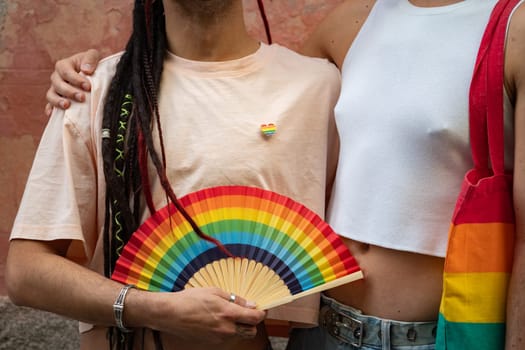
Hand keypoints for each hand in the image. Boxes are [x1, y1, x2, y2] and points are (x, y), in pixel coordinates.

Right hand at [45, 49, 100, 116]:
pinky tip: (52, 114)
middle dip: (70, 92)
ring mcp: (55, 89)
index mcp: (63, 65)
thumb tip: (86, 70)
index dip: (76, 79)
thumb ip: (90, 58)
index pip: (65, 72)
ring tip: (67, 105)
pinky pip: (50, 105)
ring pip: (51, 95)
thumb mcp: (92, 56)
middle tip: (82, 98)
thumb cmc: (91, 64)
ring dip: (58, 101)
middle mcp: (57, 77)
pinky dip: (50, 109)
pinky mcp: (57, 99)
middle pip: (57, 84)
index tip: (88, 86)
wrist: (91, 74)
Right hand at [134, 287, 266, 343]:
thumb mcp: (215, 292)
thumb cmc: (190, 300)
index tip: (260, 308)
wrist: (170, 314)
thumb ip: (235, 299)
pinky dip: (230, 331)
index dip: (261, 313)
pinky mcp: (212, 343)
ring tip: (231, 315)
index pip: (255, 318)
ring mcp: (219, 338)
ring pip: (240, 336)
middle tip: (247, 312)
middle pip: (251, 331)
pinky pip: (228, 338)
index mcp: (228, 314)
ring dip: (241, 327)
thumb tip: (250, 304)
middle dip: (252, 322)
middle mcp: (226, 329)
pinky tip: (220, 321)